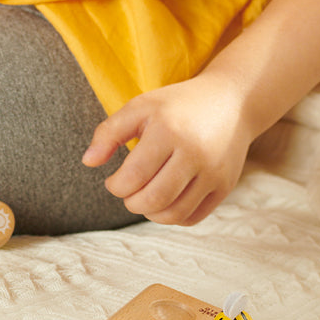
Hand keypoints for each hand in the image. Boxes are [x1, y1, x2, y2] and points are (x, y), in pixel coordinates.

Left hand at [82, 72, 254, 226]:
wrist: (231, 102)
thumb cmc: (177, 105)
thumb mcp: (141, 107)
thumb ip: (109, 132)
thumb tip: (88, 162)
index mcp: (168, 131)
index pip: (133, 177)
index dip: (115, 186)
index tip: (114, 180)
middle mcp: (194, 153)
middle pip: (153, 200)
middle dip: (131, 202)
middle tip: (128, 191)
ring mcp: (213, 172)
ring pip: (174, 214)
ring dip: (151, 213)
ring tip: (145, 197)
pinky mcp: (225, 185)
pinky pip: (193, 217)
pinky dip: (173, 216)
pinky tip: (166, 200)